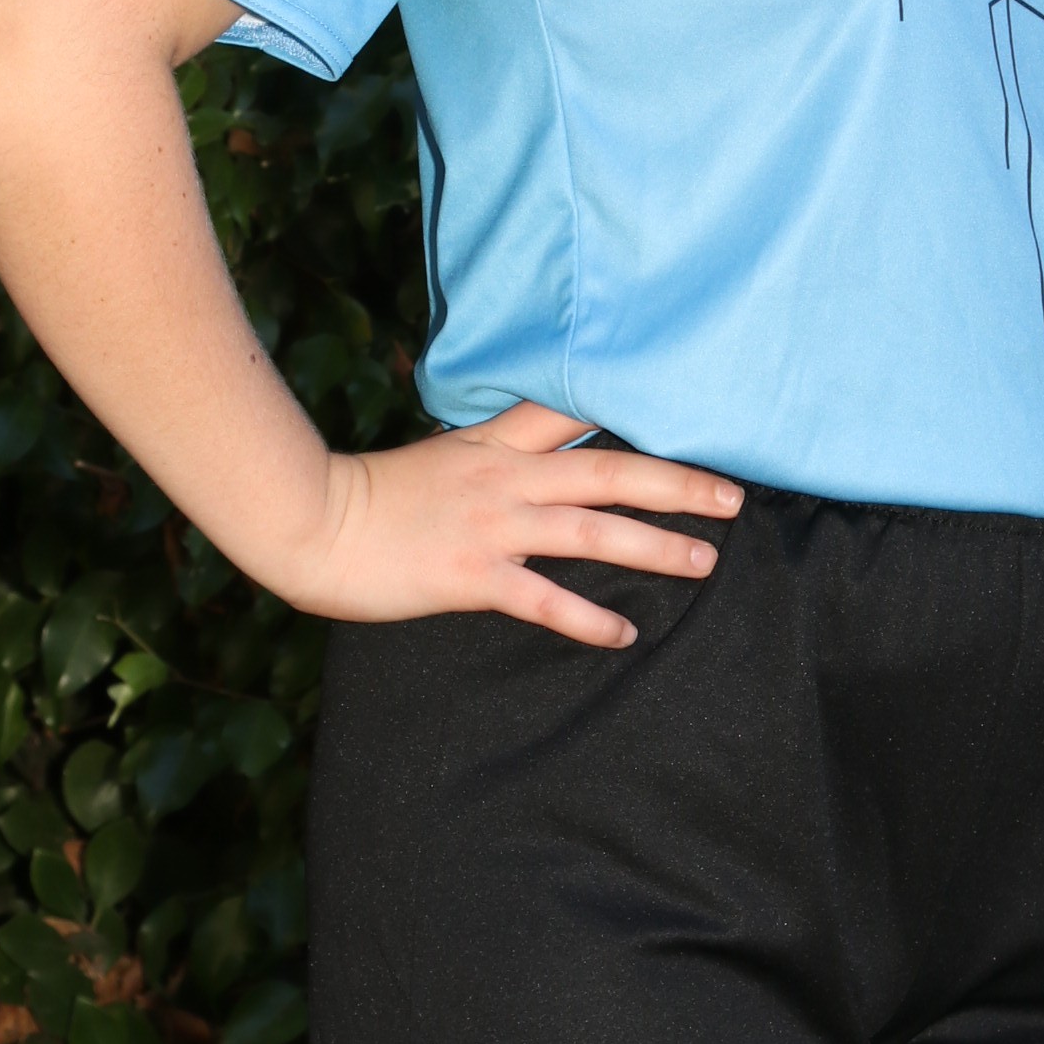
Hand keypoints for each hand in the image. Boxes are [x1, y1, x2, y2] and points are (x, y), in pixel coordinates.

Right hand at [284, 400, 741, 644]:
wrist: (310, 524)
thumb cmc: (371, 497)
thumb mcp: (443, 458)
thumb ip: (493, 455)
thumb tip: (540, 462)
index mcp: (496, 444)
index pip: (575, 413)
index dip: (637, 410)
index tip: (695, 415)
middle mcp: (505, 478)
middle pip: (610, 470)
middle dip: (677, 483)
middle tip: (733, 495)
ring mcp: (491, 526)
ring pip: (592, 530)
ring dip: (654, 546)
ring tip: (705, 561)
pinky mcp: (471, 576)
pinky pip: (543, 599)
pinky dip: (587, 617)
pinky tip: (623, 633)